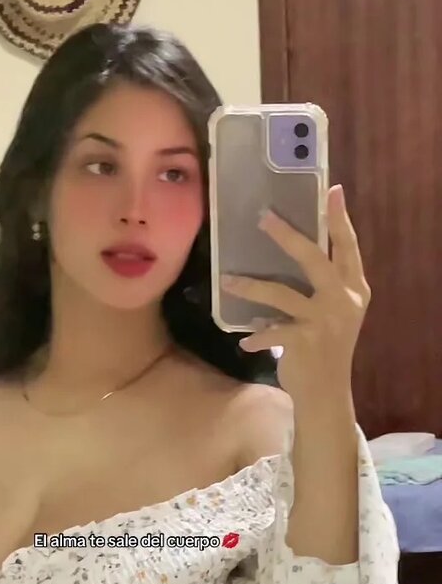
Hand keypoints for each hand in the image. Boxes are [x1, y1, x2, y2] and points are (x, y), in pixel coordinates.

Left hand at [221, 186, 369, 405]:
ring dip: (251, 285)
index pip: (348, 247)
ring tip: (228, 280)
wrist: (328, 393)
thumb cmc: (327, 348)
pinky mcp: (304, 341)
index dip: (340, 219)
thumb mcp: (337, 313)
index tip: (333, 190)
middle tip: (264, 217)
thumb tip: (295, 250)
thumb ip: (326, 286)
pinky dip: (257, 335)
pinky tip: (245, 340)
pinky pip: (272, 330)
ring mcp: (324, 321)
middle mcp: (344, 300)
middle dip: (288, 236)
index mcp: (355, 289)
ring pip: (281, 293)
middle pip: (314, 258)